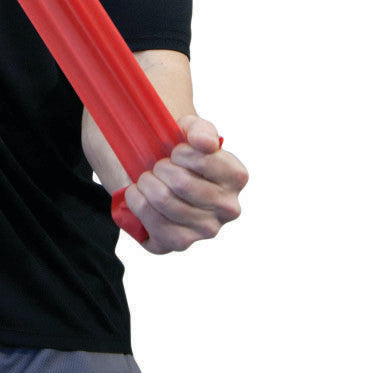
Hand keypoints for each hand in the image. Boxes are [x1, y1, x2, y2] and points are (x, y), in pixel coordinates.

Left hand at [122, 115, 247, 254]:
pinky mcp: (181, 242)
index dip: (180, 152)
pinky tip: (138, 193)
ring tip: (147, 178)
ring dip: (146, 183)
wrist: (161, 174)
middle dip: (160, 168)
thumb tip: (205, 143)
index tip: (175, 152)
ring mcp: (206, 229)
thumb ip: (201, 129)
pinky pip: (153, 222)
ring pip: (164, 201)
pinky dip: (137, 202)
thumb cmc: (180, 152)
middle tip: (158, 166)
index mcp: (236, 176)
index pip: (203, 159)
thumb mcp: (190, 130)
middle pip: (182, 183)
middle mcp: (228, 208)